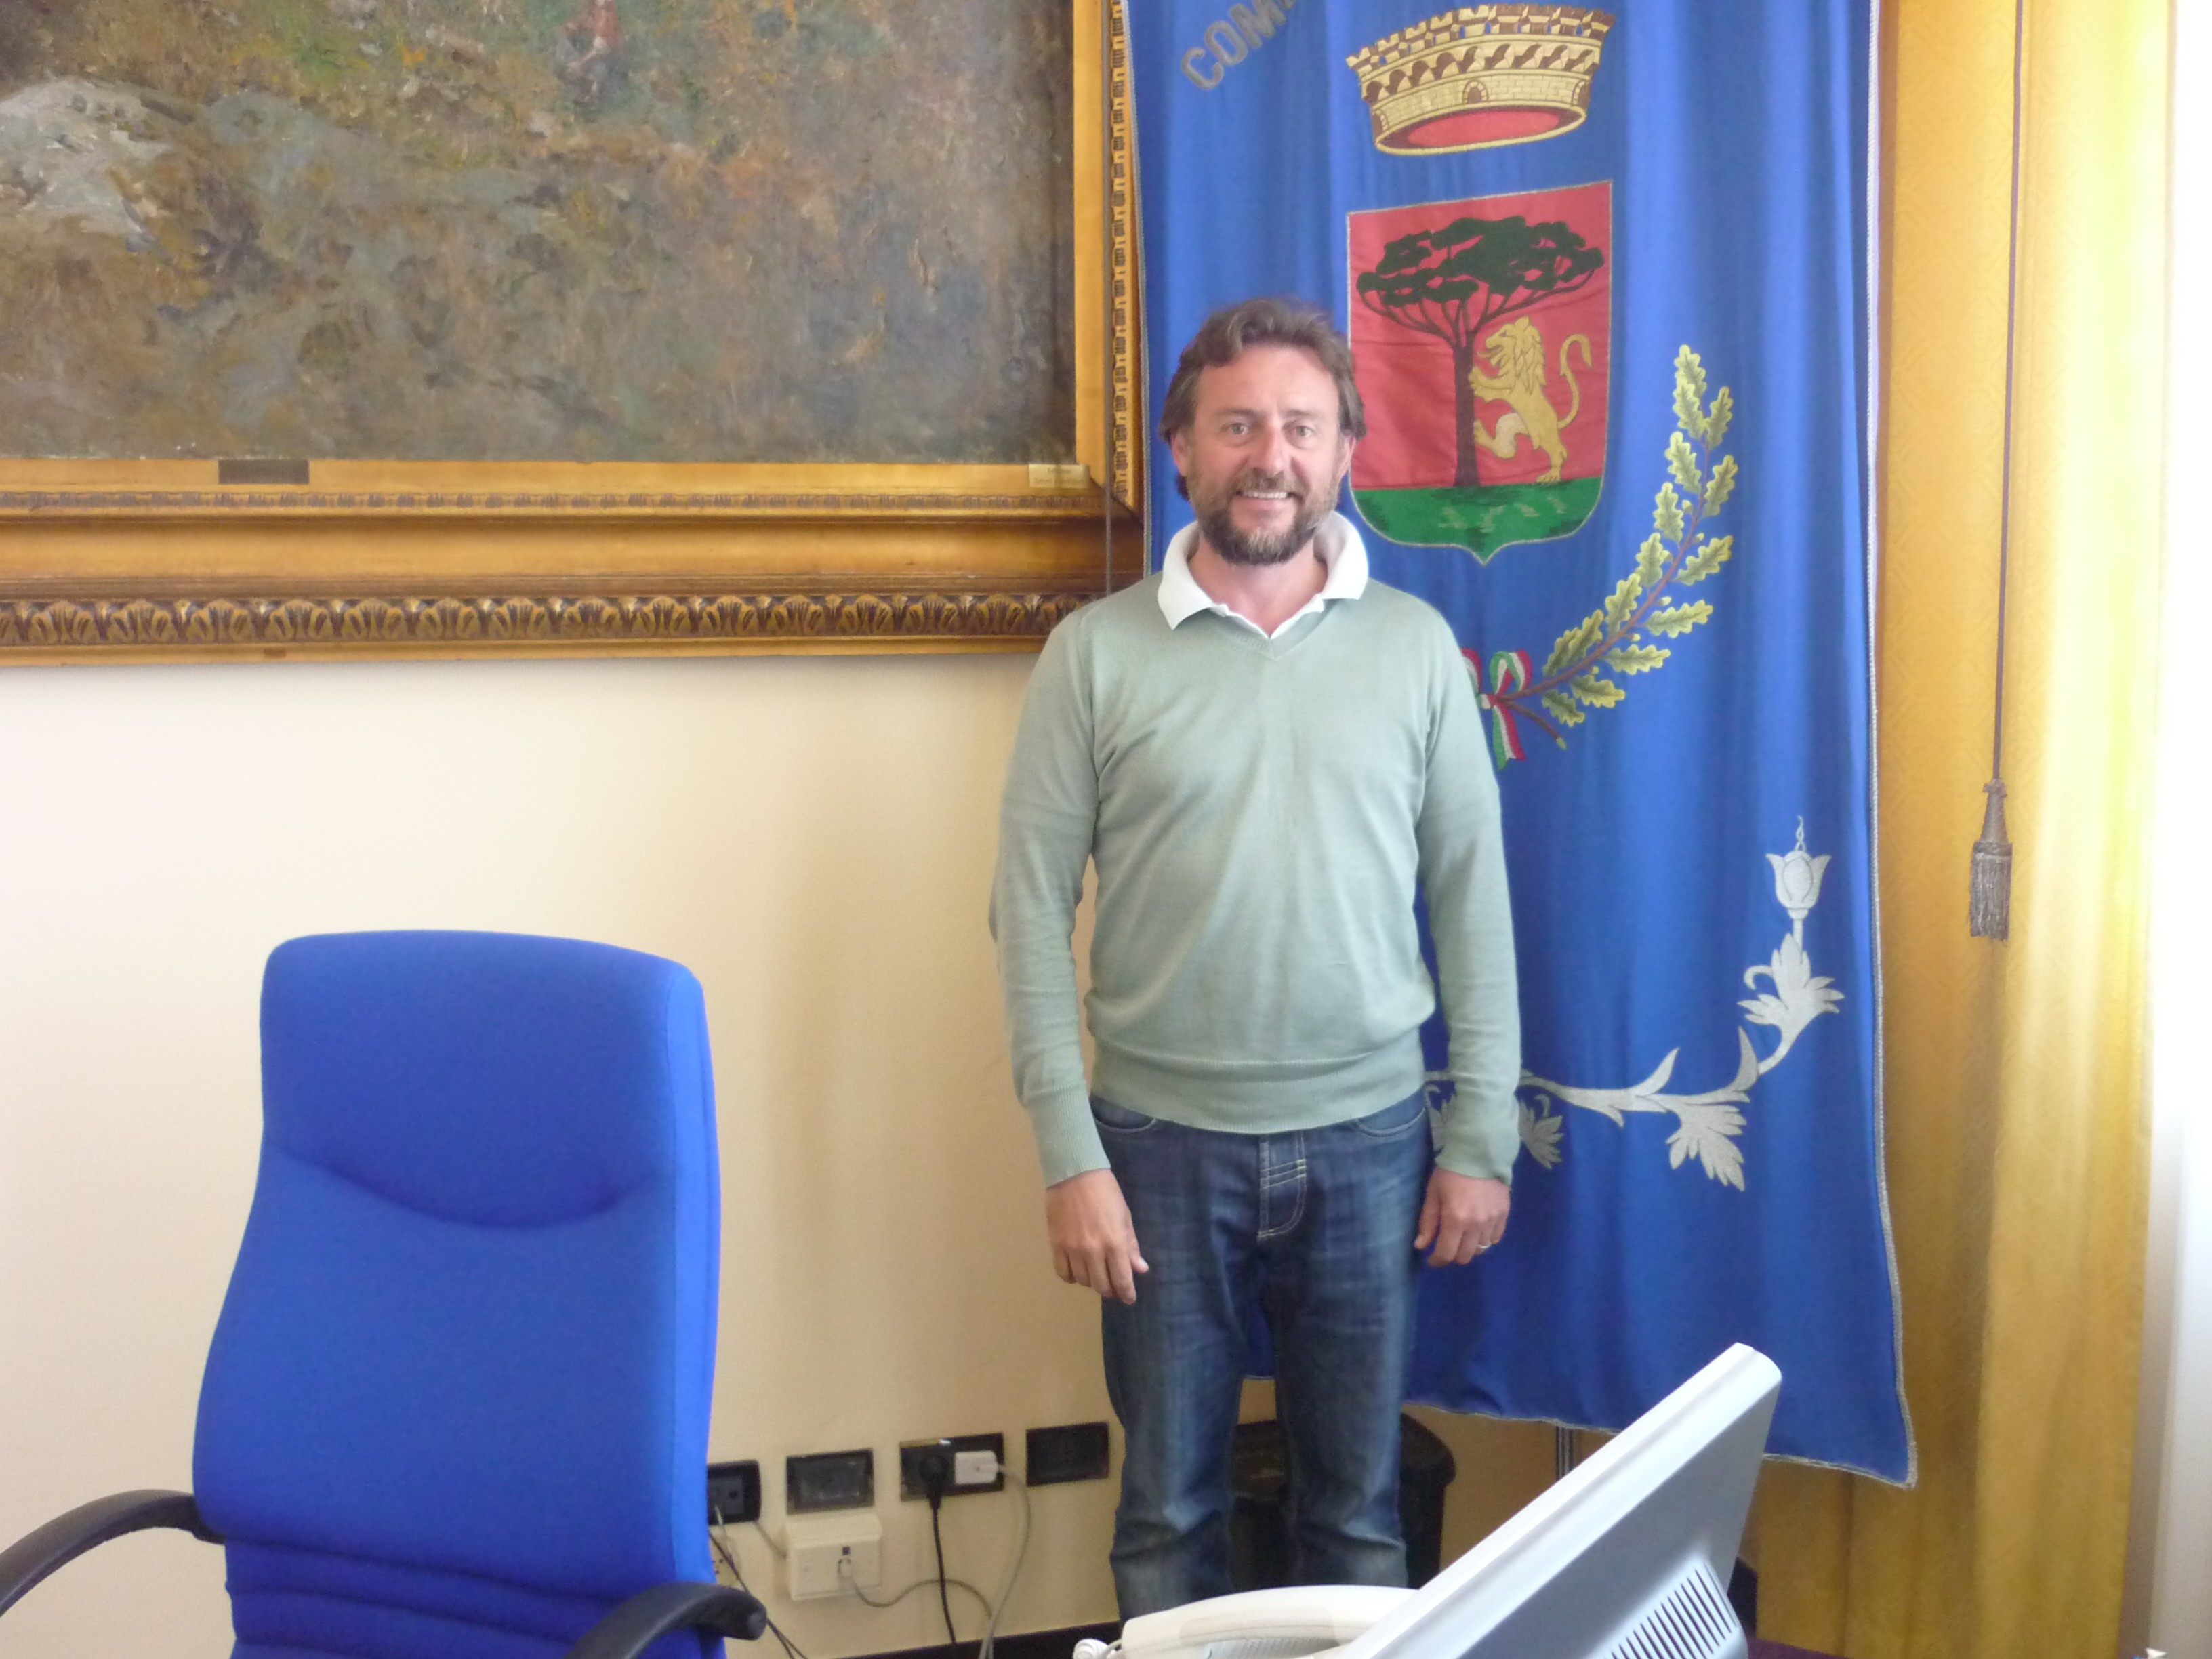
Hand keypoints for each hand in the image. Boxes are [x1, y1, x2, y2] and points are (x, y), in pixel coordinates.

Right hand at [1045, 1168, 1148, 1303]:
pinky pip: (1063, 1273)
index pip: (1122, 1281)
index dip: (1126, 1294)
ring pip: (1083, 1281)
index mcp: (1115, 1244)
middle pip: (1101, 1286)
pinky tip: (1077, 1269)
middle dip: (1110, 1290)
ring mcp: (1073, 1250)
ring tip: (1096, 1272)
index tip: (1128, 1298)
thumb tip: (1140, 1269)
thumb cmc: (1106, 1192)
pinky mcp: (1056, 1245)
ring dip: (1091, 1281)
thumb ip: (1131, 1246)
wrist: (1075, 1173)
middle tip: (1113, 1285)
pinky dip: (1071, 1276)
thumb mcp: (1124, 1217)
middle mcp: (1094, 1252)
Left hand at [1414, 1170, 1508, 1266]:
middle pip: (1465, 1256)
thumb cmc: (1450, 1172)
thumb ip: (1427, 1221)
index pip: (1446, 1253)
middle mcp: (1476, 1226)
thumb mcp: (1433, 1194)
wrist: (1479, 1153)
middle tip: (1446, 1246)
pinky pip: (1495, 1238)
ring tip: (1462, 1237)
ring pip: (1481, 1249)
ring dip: (1469, 1247)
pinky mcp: (1504, 1215)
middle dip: (1453, 1256)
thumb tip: (1421, 1245)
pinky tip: (1478, 1229)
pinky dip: (1485, 1239)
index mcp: (1455, 1220)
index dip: (1437, 1261)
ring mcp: (1493, 1221)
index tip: (1431, 1259)